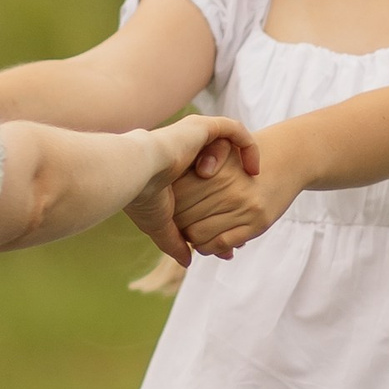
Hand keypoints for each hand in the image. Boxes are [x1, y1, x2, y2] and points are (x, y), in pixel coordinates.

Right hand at [125, 115, 254, 264]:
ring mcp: (193, 136)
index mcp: (173, 170)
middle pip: (219, 162)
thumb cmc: (143, 199)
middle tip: (253, 203)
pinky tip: (254, 169)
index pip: (205, 182)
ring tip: (252, 179)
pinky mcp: (202, 126)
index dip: (222, 201)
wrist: (134, 173)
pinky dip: (248, 146)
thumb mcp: (161, 226)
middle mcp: (183, 150)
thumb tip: (187, 262)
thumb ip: (176, 241)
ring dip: (240, 162)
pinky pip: (234, 129)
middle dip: (238, 183)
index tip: (237, 223)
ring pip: (226, 142)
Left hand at [171, 127, 301, 258]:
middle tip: (177, 224)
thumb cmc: (243, 158)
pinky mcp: (257, 224)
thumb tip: (175, 190)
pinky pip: (221, 244)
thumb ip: (197, 162)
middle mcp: (228, 189)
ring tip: (192, 233)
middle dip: (176, 224)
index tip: (169, 207)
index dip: (168, 205)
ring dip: (191, 238)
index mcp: (214, 170)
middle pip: (184, 217)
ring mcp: (244, 208)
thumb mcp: (221, 149)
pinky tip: (207, 242)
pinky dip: (208, 247)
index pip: (177, 196)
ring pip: (199, 235)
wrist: (286, 161)